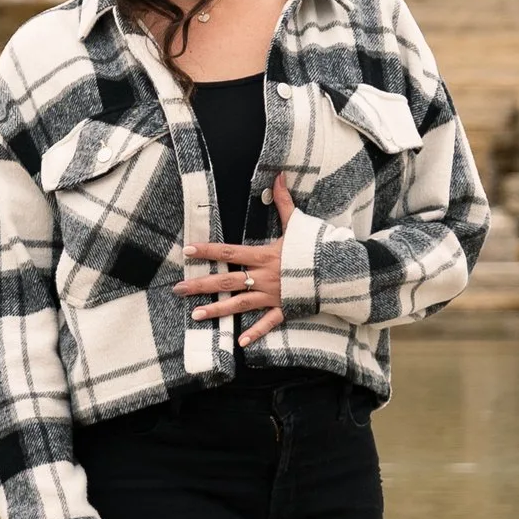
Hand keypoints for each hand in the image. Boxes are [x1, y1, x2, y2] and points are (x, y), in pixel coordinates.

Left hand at [181, 176, 301, 344]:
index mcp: (264, 256)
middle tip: (178, 289)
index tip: (188, 251)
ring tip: (195, 315)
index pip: (230, 252)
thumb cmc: (316, 247)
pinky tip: (239, 342)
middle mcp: (264, 277)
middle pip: (227, 281)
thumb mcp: (298, 224)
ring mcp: (273, 295)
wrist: (340, 270)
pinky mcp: (285, 308)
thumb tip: (278, 175)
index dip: (208, 251)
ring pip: (240, 304)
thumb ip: (284, 202)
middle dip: (201, 285)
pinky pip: (268, 323)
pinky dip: (255, 332)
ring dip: (217, 311)